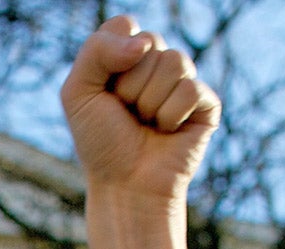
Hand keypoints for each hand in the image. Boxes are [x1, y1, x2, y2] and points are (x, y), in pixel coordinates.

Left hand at [61, 17, 220, 208]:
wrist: (125, 187)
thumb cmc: (101, 143)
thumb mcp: (78, 93)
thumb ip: (96, 51)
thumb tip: (142, 45)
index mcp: (127, 56)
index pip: (125, 25)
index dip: (112, 58)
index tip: (106, 91)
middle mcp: (157, 65)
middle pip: (150, 43)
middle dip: (130, 85)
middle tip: (127, 115)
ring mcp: (183, 83)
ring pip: (174, 61)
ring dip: (150, 102)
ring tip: (146, 124)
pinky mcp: (206, 105)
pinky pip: (191, 88)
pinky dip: (171, 115)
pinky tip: (167, 133)